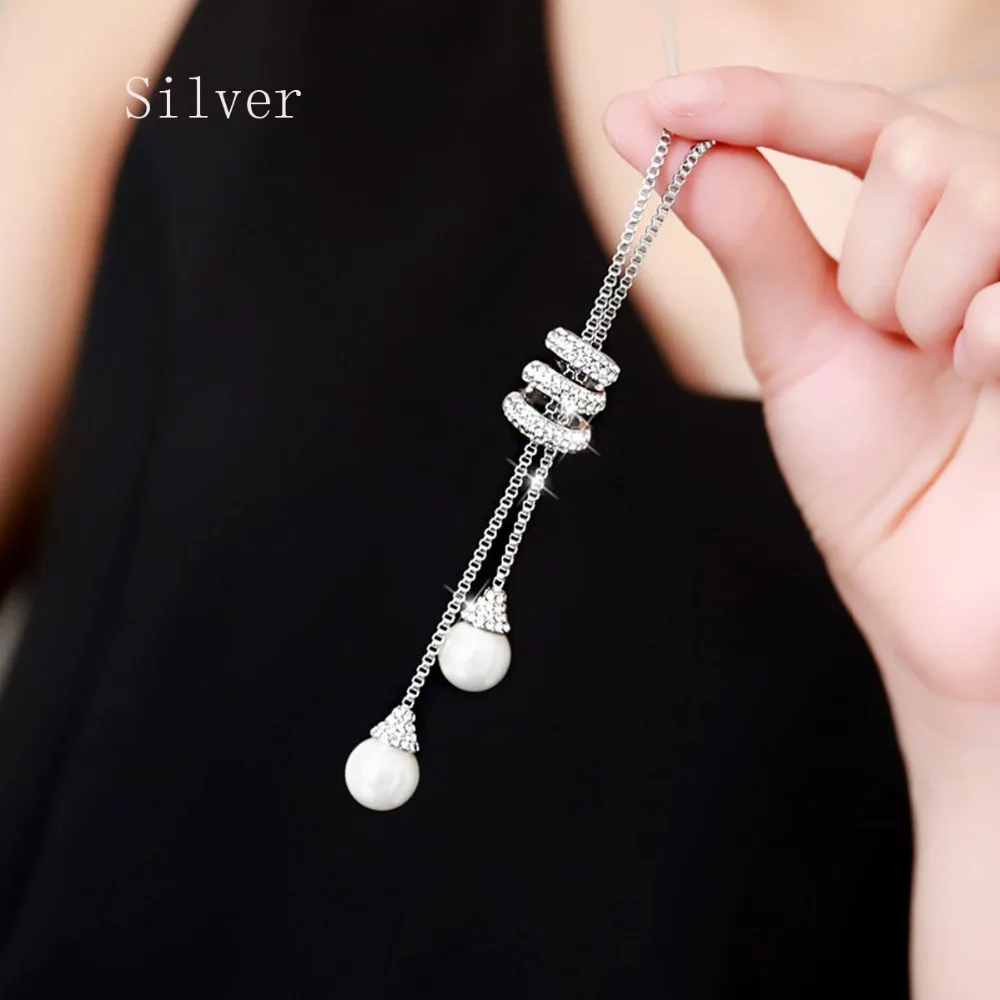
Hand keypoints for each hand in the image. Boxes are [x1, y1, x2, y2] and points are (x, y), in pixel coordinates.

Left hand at [605, 68, 999, 721]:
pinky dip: (980, 339)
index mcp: (930, 232)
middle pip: (915, 152)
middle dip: (868, 267)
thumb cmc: (873, 471)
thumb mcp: (798, 340)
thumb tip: (647, 130)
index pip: (858, 123)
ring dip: (917, 306)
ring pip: (969, 197)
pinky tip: (989, 385)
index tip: (660, 103)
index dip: (760, 105)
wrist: (937, 587)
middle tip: (888, 345)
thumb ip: (748, 229)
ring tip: (941, 374)